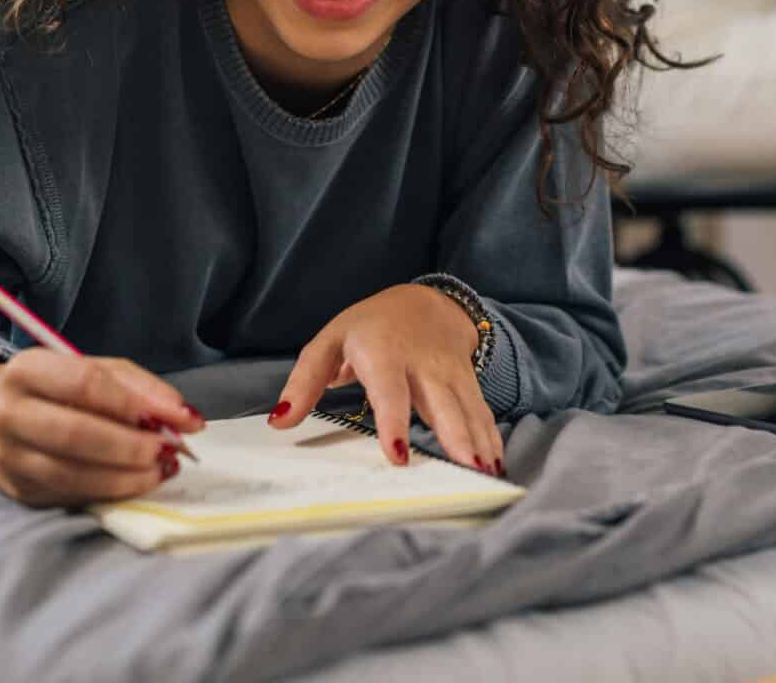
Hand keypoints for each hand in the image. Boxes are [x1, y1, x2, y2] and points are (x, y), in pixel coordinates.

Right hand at [0, 349, 204, 506]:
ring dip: (125, 476)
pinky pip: (70, 494)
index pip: (84, 384)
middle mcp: (9, 412)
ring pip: (71, 473)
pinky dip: (110, 491)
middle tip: (168, 450)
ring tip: (159, 469)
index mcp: (28, 369)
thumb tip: (184, 418)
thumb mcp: (98, 370)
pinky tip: (136, 482)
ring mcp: (9, 455)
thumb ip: (141, 389)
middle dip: (130, 446)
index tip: (177, 418)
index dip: (134, 403)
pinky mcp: (19, 489)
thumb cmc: (58, 389)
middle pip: (75, 433)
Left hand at [270, 285, 504, 475]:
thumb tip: (279, 421)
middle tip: (465, 468)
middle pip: (441, 402)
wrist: (424, 301)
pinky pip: (480, 410)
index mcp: (383, 354)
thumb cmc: (369, 327)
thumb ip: (305, 382)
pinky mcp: (467, 382)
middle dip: (454, 435)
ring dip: (478, 441)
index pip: (389, 391)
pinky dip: (489, 436)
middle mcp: (422, 364)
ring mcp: (449, 373)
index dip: (394, 422)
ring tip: (485, 473)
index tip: (398, 455)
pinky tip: (495, 461)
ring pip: (467, 408)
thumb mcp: (329, 341)